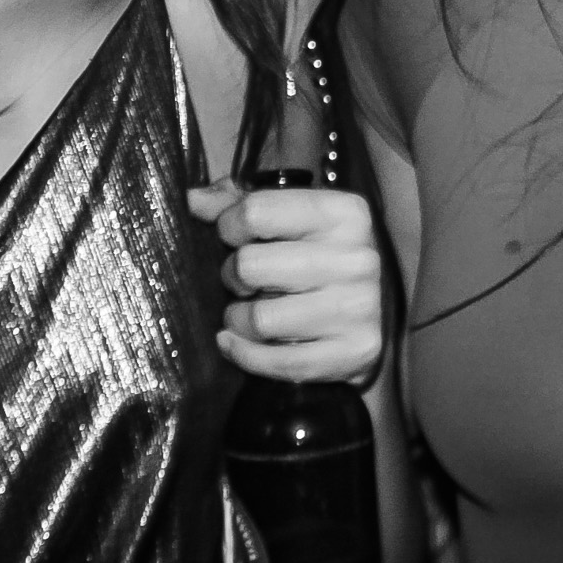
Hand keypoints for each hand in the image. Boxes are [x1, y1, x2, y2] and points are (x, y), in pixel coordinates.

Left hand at [188, 178, 384, 386]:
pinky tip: (240, 344)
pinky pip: (279, 363)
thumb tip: (193, 199)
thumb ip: (238, 202)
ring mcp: (360, 306)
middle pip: (249, 266)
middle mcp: (358, 257)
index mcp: (345, 212)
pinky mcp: (357, 350)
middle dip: (233, 277)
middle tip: (243, 282)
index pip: (256, 211)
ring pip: (259, 319)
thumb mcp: (287, 218)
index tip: (235, 239)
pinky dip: (247, 356)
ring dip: (238, 319)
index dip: (229, 228)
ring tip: (246, 313)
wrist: (369, 312)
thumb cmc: (315, 256)